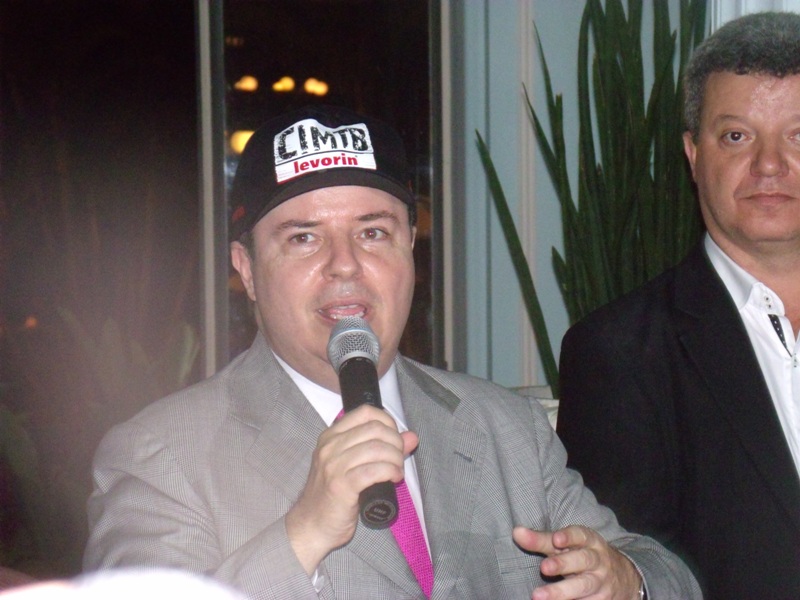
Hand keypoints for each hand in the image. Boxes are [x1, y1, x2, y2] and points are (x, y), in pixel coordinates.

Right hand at [286, 405, 418, 573]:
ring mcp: (333, 466)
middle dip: (396, 443)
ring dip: (396, 459)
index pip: (365, 412)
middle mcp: (330, 447)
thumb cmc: (332, 495)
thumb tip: (412, 437)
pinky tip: (394, 479)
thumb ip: (380, 448)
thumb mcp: (352, 465)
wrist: (311, 525)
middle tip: (399, 459)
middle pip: (375, 429)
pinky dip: (390, 472)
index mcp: (330, 436)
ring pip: (377, 449)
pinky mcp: (341, 486)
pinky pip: (374, 471)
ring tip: (397, 471)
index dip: (388, 422)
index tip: (395, 439)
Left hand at [513, 525, 641, 599]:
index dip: (569, 536)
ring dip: (562, 592)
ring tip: (538, 596)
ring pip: (584, 586)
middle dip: (563, 564)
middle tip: (544, 567)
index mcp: (590, 541)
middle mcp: (598, 561)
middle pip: (583, 560)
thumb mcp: (567, 545)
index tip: (555, 539)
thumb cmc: (582, 556)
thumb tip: (516, 532)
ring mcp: (601, 582)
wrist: (622, 578)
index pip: (581, 535)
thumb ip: (542, 540)